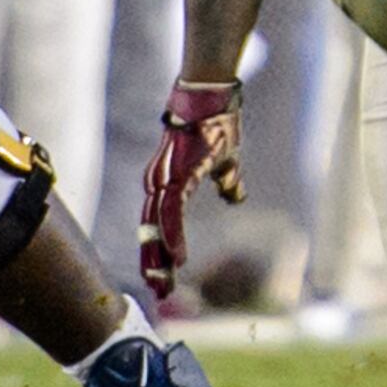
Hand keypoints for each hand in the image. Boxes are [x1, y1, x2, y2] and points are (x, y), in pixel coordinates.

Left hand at [137, 77, 243, 300]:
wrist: (213, 95)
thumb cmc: (218, 122)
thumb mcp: (226, 160)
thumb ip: (228, 181)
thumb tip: (235, 197)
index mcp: (170, 181)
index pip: (158, 222)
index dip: (159, 250)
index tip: (162, 276)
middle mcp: (160, 182)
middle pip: (151, 229)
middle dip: (154, 262)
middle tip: (158, 291)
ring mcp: (165, 177)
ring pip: (156, 225)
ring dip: (159, 256)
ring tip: (163, 282)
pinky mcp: (176, 173)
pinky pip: (170, 212)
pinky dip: (171, 235)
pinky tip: (177, 256)